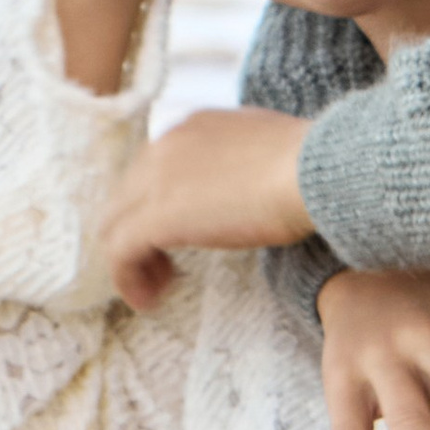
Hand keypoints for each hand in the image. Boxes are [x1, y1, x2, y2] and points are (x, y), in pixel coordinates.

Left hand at [101, 106, 315, 308]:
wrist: (314, 172)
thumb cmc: (309, 166)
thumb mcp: (264, 150)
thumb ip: (239, 162)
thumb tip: (245, 184)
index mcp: (190, 128)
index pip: (151, 171)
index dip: (157, 207)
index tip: (181, 235)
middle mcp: (163, 146)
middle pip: (125, 198)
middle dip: (139, 235)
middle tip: (166, 268)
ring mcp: (155, 180)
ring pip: (115, 226)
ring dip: (131, 261)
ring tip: (157, 288)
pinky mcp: (156, 218)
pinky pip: (121, 254)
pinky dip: (129, 280)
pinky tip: (150, 300)